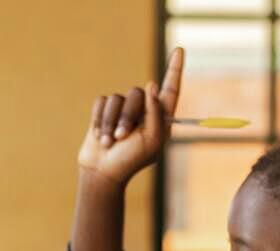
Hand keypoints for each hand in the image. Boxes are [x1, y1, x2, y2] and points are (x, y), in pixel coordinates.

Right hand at [77, 47, 182, 185]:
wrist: (102, 172)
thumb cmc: (130, 160)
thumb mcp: (151, 140)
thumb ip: (156, 113)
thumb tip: (151, 85)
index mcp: (159, 118)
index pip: (170, 89)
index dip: (175, 69)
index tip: (179, 50)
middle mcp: (143, 111)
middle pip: (137, 93)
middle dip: (127, 116)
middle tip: (122, 138)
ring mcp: (123, 110)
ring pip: (117, 98)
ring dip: (112, 122)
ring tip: (110, 141)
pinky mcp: (104, 111)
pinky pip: (102, 102)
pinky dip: (100, 120)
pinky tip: (100, 136)